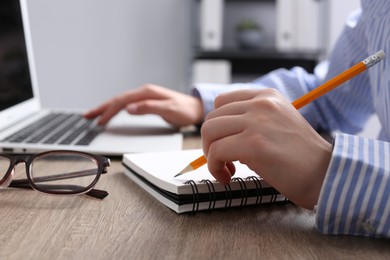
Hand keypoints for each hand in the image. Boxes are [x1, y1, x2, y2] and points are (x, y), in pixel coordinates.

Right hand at [84, 84, 203, 126]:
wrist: (195, 108)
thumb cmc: (185, 110)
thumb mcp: (168, 109)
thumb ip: (149, 108)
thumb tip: (128, 109)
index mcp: (147, 93)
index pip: (122, 101)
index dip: (109, 110)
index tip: (99, 120)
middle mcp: (144, 92)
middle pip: (118, 99)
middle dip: (102, 108)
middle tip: (87, 116)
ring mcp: (144, 97)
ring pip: (120, 101)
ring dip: (106, 108)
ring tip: (93, 115)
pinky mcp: (146, 102)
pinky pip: (126, 104)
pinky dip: (116, 109)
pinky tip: (111, 113)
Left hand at [201, 89, 331, 208]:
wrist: (325, 175)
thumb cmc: (301, 156)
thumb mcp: (278, 123)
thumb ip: (252, 120)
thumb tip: (220, 134)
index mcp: (267, 96)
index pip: (222, 102)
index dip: (217, 126)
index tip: (224, 143)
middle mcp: (261, 103)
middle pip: (212, 118)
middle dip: (210, 142)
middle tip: (223, 161)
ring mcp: (257, 122)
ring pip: (209, 132)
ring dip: (210, 155)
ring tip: (226, 170)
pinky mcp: (253, 144)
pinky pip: (216, 152)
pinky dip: (214, 168)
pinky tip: (228, 177)